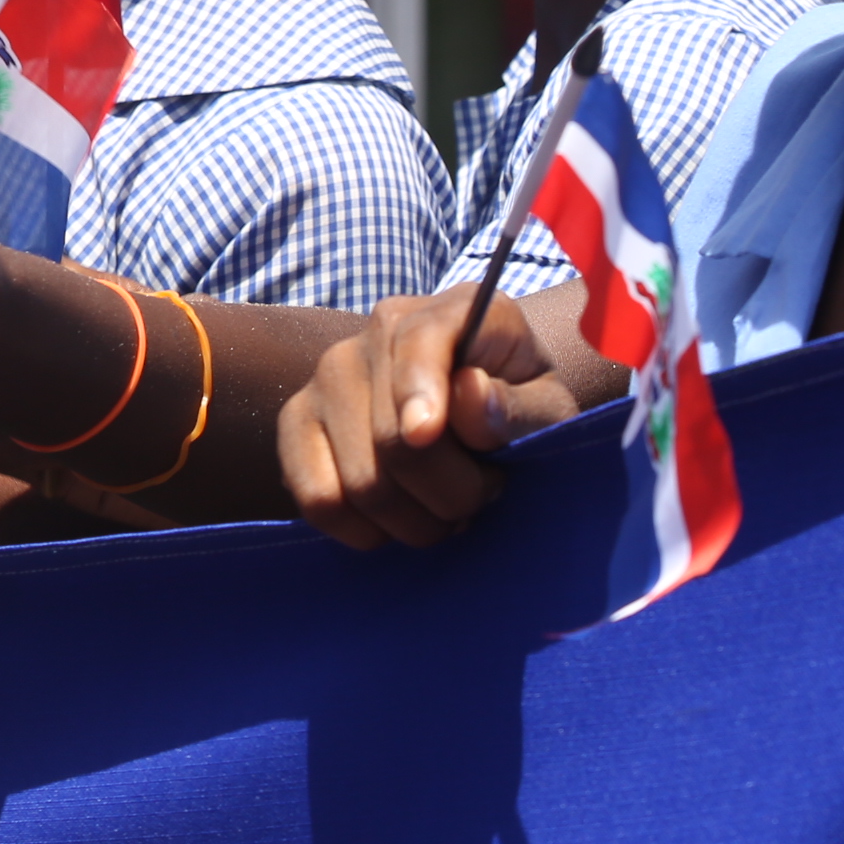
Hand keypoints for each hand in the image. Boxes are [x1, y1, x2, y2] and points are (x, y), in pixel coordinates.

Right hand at [278, 284, 583, 550]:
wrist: (476, 410)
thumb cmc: (520, 407)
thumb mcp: (547, 405)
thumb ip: (519, 405)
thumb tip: (471, 396)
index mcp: (443, 312)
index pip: (418, 344)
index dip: (418, 390)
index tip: (425, 434)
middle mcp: (372, 334)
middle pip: (393, 441)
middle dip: (451, 494)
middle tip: (483, 496)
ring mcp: (324, 378)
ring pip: (359, 482)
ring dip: (416, 523)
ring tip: (446, 509)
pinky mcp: (296, 423)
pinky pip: (316, 498)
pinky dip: (363, 531)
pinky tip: (396, 521)